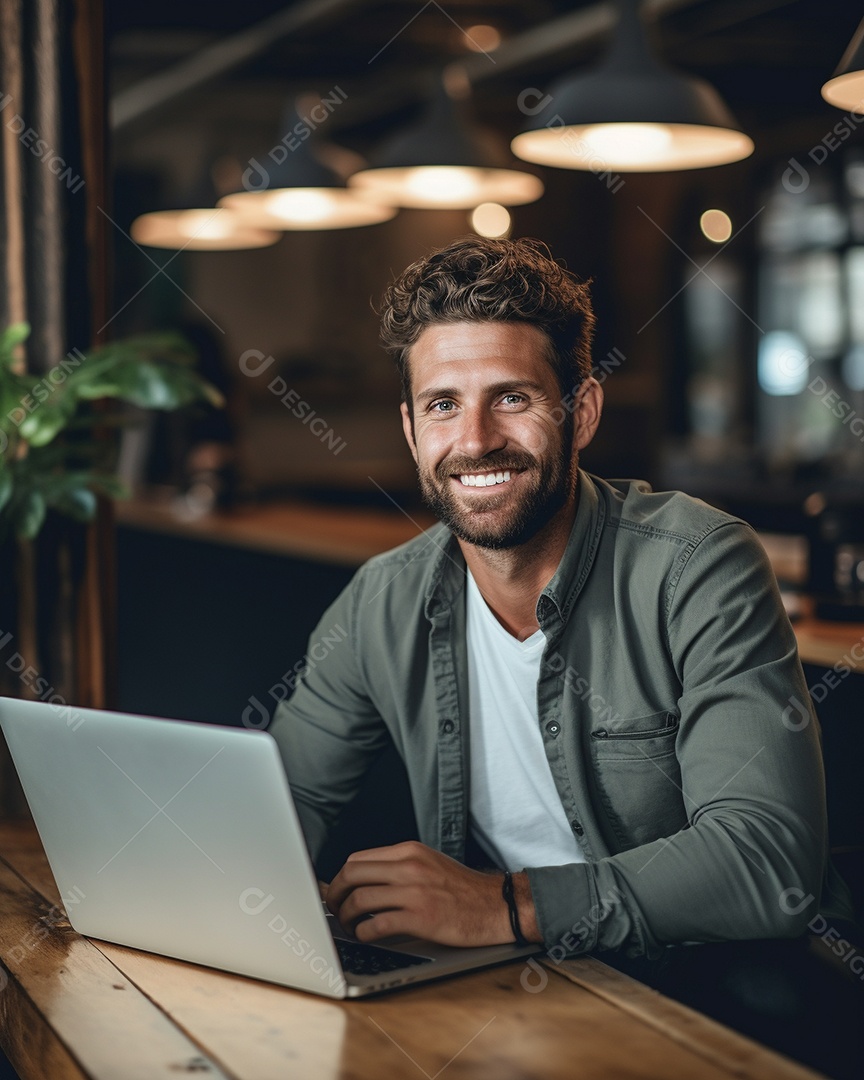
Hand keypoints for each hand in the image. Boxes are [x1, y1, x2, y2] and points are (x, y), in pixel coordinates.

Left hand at [326, 840, 540, 947]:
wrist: (497, 905)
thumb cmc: (463, 890)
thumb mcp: (429, 864)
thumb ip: (398, 867)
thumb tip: (362, 880)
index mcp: (409, 851)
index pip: (358, 859)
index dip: (340, 878)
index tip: (336, 892)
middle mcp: (409, 866)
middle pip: (352, 875)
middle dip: (335, 895)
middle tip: (335, 910)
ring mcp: (414, 891)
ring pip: (359, 900)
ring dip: (346, 917)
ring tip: (350, 927)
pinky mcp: (421, 918)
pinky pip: (376, 925)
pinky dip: (364, 933)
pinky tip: (367, 936)